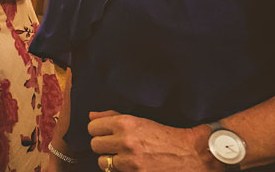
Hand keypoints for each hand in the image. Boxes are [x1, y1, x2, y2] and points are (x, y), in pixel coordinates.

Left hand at [87, 111, 214, 170]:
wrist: (192, 154)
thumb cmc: (165, 135)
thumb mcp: (139, 120)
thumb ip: (112, 116)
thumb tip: (91, 115)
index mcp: (125, 123)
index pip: (92, 127)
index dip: (98, 131)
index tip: (106, 133)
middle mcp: (125, 141)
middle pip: (94, 145)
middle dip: (103, 146)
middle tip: (115, 146)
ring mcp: (130, 161)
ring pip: (102, 161)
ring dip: (111, 160)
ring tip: (124, 157)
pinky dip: (121, 170)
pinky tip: (132, 166)